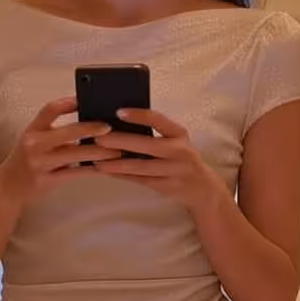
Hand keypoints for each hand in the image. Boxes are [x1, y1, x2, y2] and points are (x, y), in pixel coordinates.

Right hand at [0, 96, 121, 203]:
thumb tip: (89, 122)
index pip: (50, 110)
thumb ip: (56, 131)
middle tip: (110, 127)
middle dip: (92, 128)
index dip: (69, 103)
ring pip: (75, 154)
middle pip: (68, 131)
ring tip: (117, 151)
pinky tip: (104, 167)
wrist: (8, 186)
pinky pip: (74, 174)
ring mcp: (40, 163)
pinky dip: (91, 170)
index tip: (86, 99)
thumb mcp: (35, 140)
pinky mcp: (46, 180)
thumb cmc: (28, 159)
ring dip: (99, 152)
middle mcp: (35, 144)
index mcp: (33, 130)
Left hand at [93, 107, 225, 212]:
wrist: (202, 188)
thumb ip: (156, 132)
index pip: (158, 120)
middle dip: (120, 141)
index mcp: (179, 134)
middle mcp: (179, 151)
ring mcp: (174, 171)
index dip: (138, 115)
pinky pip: (139, 180)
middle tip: (98, 138)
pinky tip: (106, 171)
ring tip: (97, 160)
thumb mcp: (175, 141)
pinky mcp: (166, 186)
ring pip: (140, 167)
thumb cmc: (181, 158)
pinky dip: (121, 175)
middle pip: (146, 145)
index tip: (118, 112)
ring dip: (116, 163)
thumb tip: (120, 121)